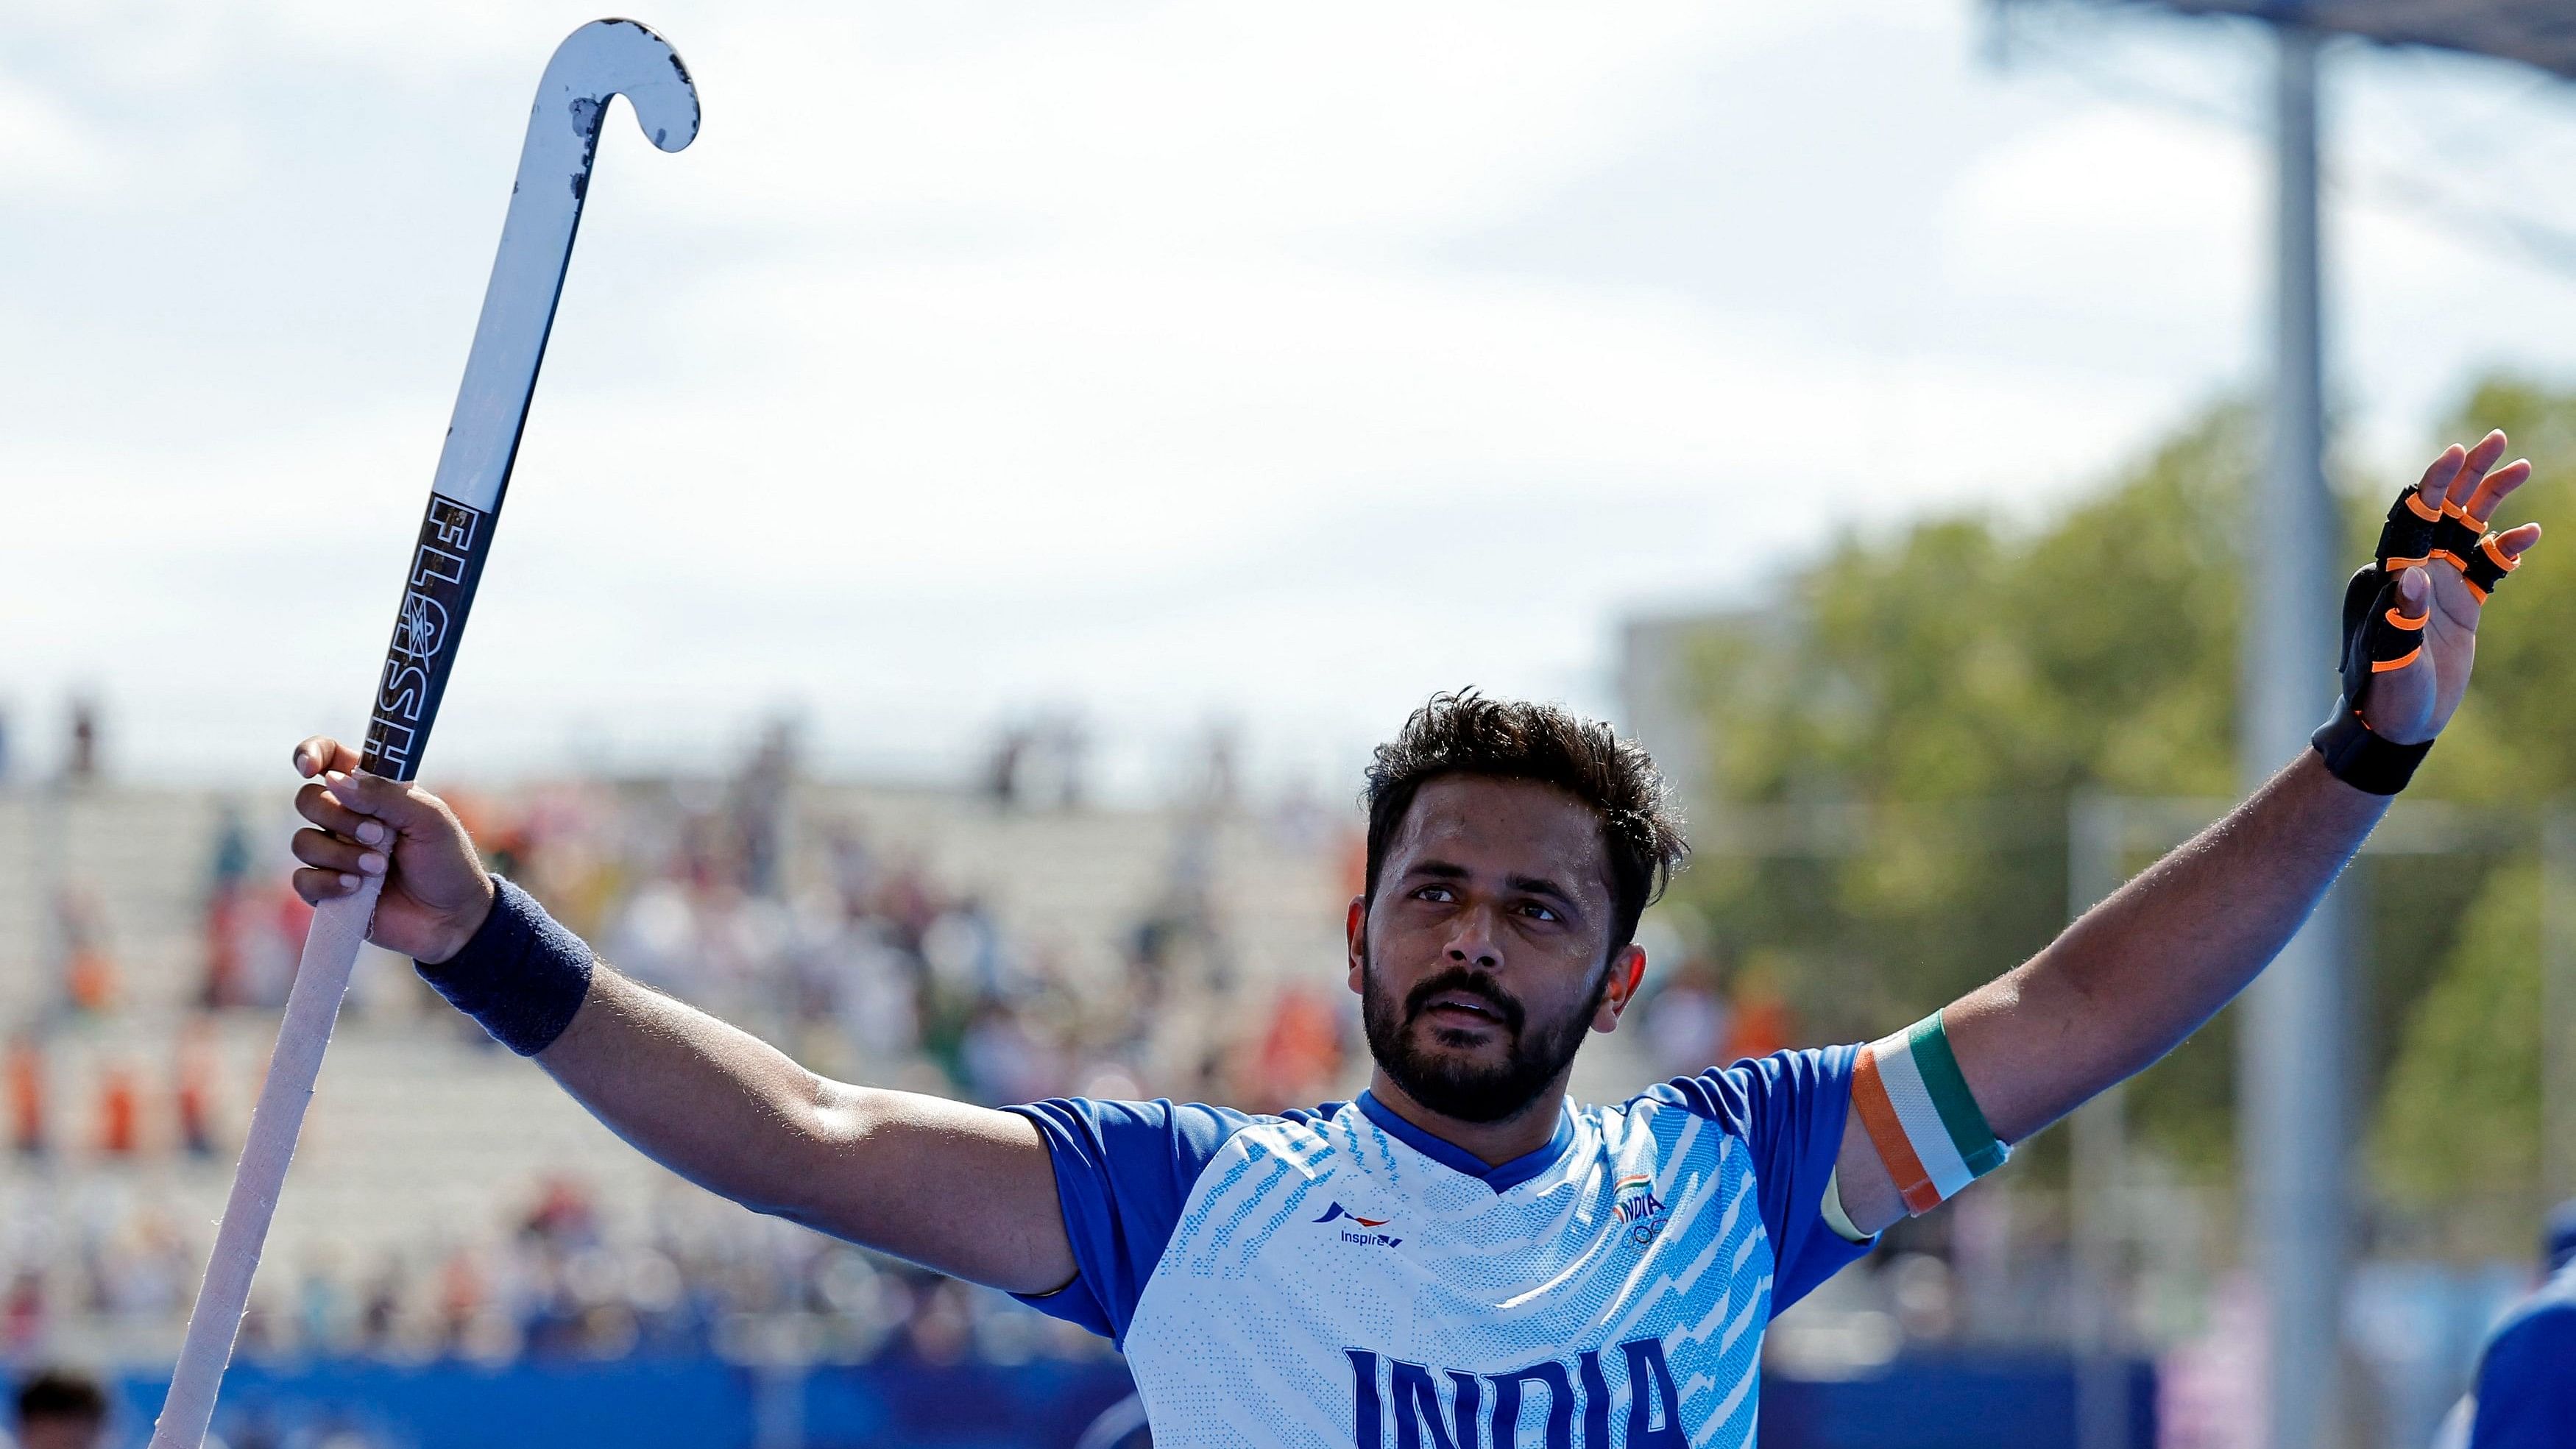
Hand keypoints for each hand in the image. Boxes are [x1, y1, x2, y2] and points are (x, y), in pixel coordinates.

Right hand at [289, 736, 495, 963]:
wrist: (453, 916)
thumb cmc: (447, 860)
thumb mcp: (428, 819)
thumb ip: (385, 796)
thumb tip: (334, 781)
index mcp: (371, 791)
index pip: (328, 758)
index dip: (310, 754)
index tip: (309, 768)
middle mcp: (346, 818)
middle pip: (307, 799)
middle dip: (339, 817)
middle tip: (379, 836)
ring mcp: (334, 854)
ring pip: (303, 841)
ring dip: (341, 854)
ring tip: (379, 868)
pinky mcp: (327, 889)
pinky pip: (302, 879)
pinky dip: (327, 882)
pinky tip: (355, 889)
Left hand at [2360, 430, 2542, 744]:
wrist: (2396, 725)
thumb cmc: (2385, 697)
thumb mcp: (2393, 662)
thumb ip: (2401, 621)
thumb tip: (2412, 578)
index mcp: (2392, 578)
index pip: (2413, 519)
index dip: (2434, 485)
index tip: (2456, 452)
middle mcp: (2414, 574)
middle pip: (2442, 512)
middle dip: (2467, 475)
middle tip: (2497, 439)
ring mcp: (2439, 588)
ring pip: (2467, 531)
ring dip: (2491, 500)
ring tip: (2522, 466)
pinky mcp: (2461, 606)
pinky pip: (2487, 567)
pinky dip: (2507, 549)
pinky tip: (2529, 533)